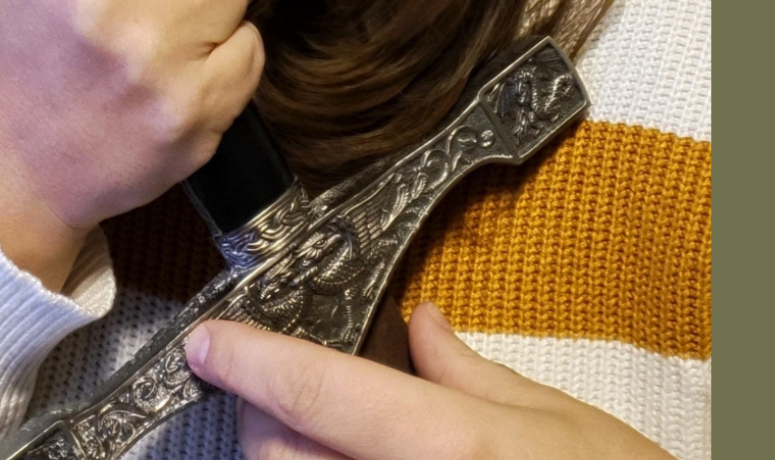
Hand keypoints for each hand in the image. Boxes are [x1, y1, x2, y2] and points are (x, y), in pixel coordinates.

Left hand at [185, 303, 674, 459]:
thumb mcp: (563, 422)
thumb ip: (475, 373)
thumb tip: (420, 328)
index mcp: (450, 449)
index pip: (321, 393)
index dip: (253, 361)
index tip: (212, 341)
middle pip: (278, 455)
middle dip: (264, 411)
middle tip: (277, 385)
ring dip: (287, 456)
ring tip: (316, 432)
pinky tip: (346, 458)